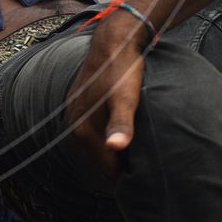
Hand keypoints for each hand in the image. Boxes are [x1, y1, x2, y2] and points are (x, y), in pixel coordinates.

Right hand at [66, 11, 147, 179]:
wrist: (113, 40)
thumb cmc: (122, 71)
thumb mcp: (126, 98)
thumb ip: (121, 124)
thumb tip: (115, 147)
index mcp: (83, 129)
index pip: (107, 170)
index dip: (127, 178)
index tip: (147, 180)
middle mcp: (74, 125)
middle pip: (101, 160)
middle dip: (120, 167)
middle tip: (146, 170)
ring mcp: (75, 114)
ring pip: (97, 146)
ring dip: (114, 152)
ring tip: (137, 155)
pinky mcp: (80, 105)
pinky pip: (94, 132)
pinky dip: (108, 138)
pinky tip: (124, 134)